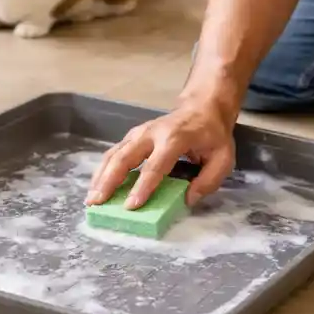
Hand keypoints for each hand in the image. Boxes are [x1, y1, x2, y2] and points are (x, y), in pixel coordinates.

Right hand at [86, 97, 236, 209]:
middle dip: (109, 181)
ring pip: (113, 154)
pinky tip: (96, 187)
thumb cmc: (212, 135)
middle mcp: (151, 133)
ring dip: (100, 177)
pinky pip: (113, 153)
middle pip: (124, 157)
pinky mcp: (132, 136)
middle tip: (97, 202)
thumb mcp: (223, 158)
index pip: (155, 165)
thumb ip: (208, 180)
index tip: (131, 205)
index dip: (143, 186)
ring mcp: (138, 133)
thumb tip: (187, 200)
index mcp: (174, 139)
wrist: (202, 108)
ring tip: (91, 199)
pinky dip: (102, 170)